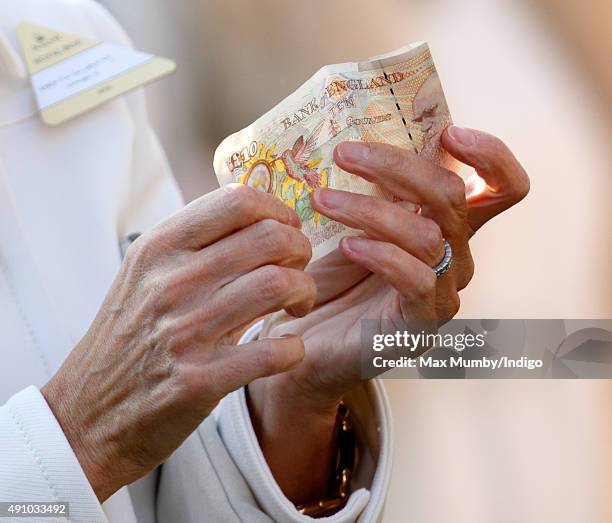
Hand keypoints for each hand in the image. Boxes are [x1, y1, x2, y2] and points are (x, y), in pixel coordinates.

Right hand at [41, 184, 315, 501]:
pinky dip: (293, 348)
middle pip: (269, 238)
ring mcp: (185, 332)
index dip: (277, 210)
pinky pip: (274, 351)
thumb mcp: (146, 275)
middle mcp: (171, 282)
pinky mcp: (200, 380)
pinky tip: (286, 349)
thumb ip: (195, 244)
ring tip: (298, 305)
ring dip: (304, 293)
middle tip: (298, 268)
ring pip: (278, 285)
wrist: (89, 413)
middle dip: (300, 250)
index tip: (286, 229)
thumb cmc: (129, 336)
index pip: (238, 201)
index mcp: (159, 248)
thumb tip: (258, 216)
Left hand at [248, 127, 529, 502]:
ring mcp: (443, 291)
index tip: (450, 134)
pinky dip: (381, 254)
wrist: (311, 338)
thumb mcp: (358, 224)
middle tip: (343, 154)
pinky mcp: (421, 323)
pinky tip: (347, 246)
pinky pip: (416, 279)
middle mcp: (457, 257)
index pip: (501, 189)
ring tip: (322, 200)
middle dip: (396, 166)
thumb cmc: (335, 279)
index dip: (492, 157)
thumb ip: (382, 192)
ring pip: (428, 235)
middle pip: (452, 197)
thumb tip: (373, 141)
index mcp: (449, 228)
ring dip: (370, 210)